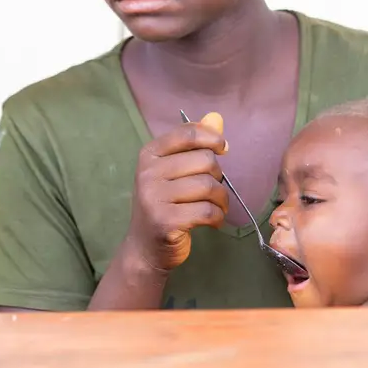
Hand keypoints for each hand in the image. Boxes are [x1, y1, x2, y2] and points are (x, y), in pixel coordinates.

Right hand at [122, 112, 229, 272]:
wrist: (145, 248)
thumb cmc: (164, 205)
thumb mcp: (174, 171)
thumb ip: (194, 144)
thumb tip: (217, 118)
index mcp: (149, 154)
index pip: (188, 133)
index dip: (212, 138)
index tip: (223, 148)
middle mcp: (148, 173)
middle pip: (204, 160)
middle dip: (218, 176)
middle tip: (213, 190)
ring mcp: (154, 198)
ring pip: (208, 186)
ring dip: (221, 199)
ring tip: (216, 207)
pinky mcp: (166, 221)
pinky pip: (207, 211)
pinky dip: (217, 217)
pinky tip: (213, 221)